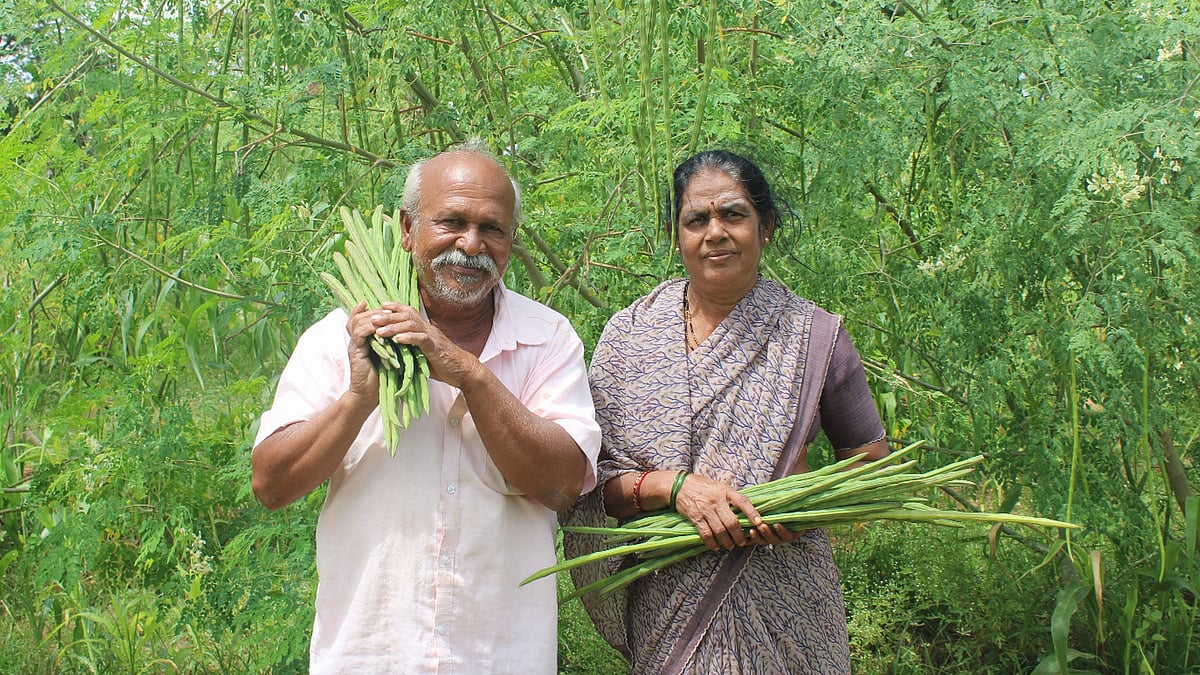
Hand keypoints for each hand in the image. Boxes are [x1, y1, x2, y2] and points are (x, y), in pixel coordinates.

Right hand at [345, 302, 381, 403]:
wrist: (370, 394)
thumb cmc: (381, 376)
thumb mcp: (388, 355)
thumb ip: (390, 343)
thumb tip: (404, 332)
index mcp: (362, 340)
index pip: (361, 318)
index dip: (371, 310)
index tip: (385, 305)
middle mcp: (356, 340)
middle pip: (358, 316)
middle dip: (375, 311)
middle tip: (389, 310)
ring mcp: (354, 345)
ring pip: (358, 322)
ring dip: (374, 317)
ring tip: (387, 316)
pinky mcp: (356, 351)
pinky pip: (359, 333)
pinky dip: (370, 328)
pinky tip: (381, 327)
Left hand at [367, 301, 482, 388]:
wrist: (462, 370)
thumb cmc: (442, 363)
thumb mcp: (423, 353)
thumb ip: (411, 347)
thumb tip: (394, 348)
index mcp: (424, 328)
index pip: (408, 312)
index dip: (394, 307)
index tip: (380, 306)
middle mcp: (428, 329)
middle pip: (406, 315)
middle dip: (388, 316)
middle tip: (372, 319)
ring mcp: (432, 336)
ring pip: (411, 324)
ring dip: (394, 326)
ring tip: (379, 331)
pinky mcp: (436, 347)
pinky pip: (421, 338)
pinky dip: (409, 337)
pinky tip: (398, 339)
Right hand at [674, 474, 779, 550]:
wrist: (678, 485)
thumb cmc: (702, 486)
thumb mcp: (718, 486)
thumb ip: (730, 497)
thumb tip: (745, 510)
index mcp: (725, 491)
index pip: (742, 501)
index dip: (752, 512)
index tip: (759, 522)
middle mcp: (716, 500)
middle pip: (732, 522)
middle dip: (739, 535)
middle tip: (742, 542)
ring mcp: (705, 509)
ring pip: (720, 531)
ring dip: (727, 542)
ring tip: (730, 546)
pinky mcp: (695, 517)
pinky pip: (706, 534)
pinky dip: (712, 543)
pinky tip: (715, 546)